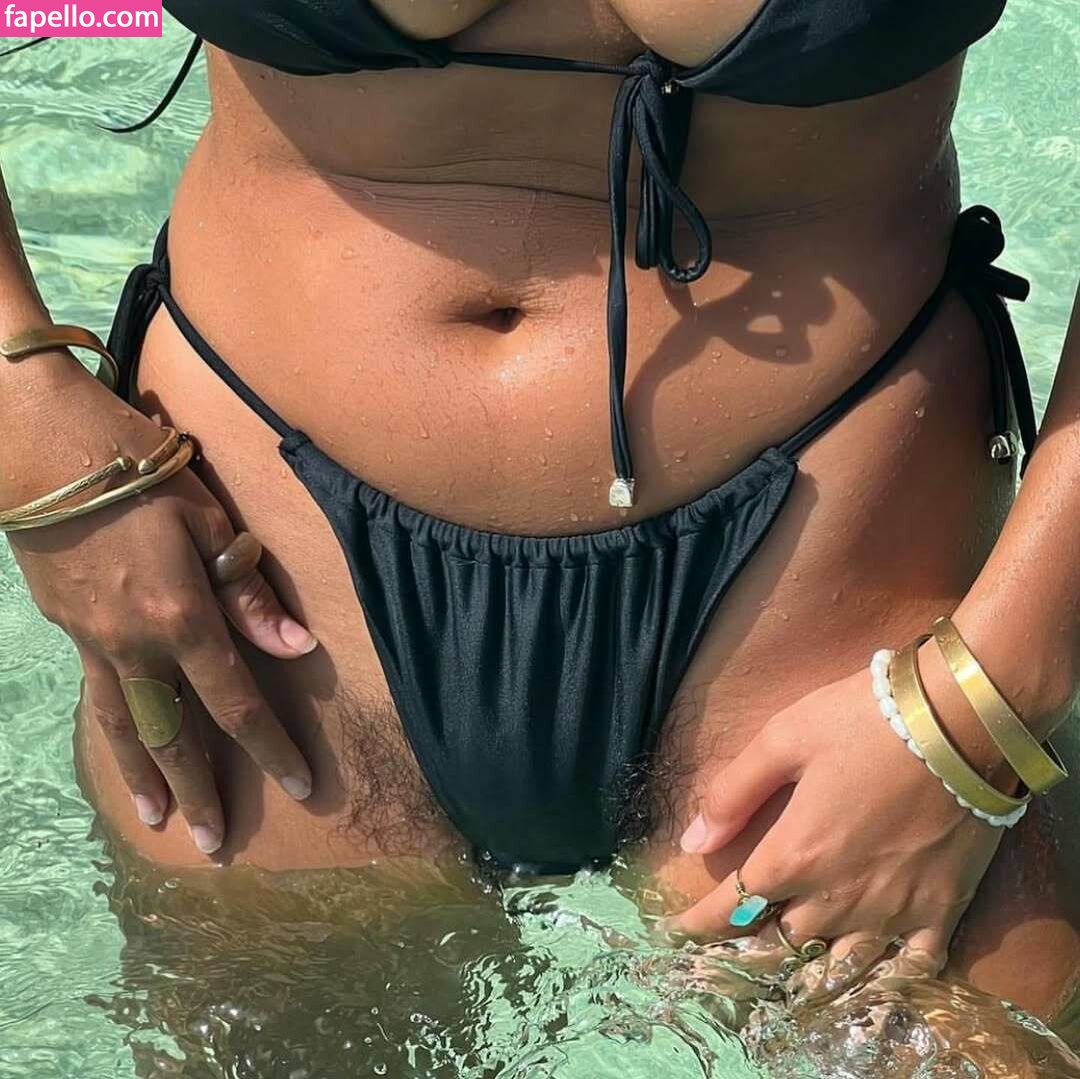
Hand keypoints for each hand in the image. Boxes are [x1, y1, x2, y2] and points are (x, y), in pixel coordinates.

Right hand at [7, 363, 317, 854]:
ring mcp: (95, 644)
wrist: (42, 451)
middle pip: (177, 734)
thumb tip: (297, 646)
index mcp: (181, 615)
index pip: (238, 700)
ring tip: (160, 825)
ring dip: (146, 780)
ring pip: (125, 729)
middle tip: (218, 846)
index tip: (302, 786)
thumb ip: (250, 593)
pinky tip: (122, 757)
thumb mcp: (208, 520)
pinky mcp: (70, 634)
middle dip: (202, 791)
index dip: (272, 748)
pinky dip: (113, 739)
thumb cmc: (139, 472)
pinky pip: (98, 700)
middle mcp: (136, 644)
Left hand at [669, 663, 1004, 982]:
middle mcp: (839, 896)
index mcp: (795, 854)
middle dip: (748, 947)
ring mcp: (893, 909)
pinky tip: (868, 977)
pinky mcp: (941, 909)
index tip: (675, 932)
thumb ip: (733, 792)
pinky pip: (910, 969)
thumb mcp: (783, 738)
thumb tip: (692, 841)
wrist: (962, 721)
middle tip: (729, 948)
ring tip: (786, 969)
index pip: (732, 907)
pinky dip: (884, 980)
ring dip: (807, 968)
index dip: (698, 924)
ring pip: (838, 965)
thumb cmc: (864, 720)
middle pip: (780, 943)